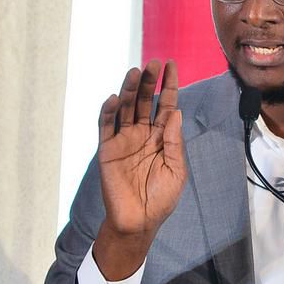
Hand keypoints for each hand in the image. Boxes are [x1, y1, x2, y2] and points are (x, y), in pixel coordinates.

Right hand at [93, 60, 185, 279]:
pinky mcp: (108, 150)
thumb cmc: (161, 198)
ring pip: (126, 108)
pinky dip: (109, 111)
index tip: (171, 65)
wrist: (138, 221)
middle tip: (153, 62)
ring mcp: (124, 140)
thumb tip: (176, 112)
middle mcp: (142, 134)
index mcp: (162, 137)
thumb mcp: (176, 169)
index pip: (166, 105)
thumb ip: (174, 141)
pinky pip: (106, 126)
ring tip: (134, 72)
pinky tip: (115, 99)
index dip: (169, 85)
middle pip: (145, 101)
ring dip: (129, 90)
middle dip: (149, 81)